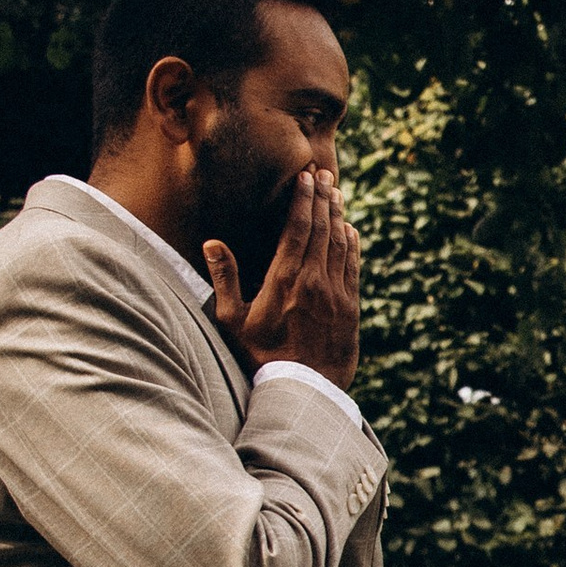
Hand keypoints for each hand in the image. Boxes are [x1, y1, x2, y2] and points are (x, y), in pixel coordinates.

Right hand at [207, 168, 359, 390]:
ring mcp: (337, 294)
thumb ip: (225, 280)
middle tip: (325, 174)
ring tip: (336, 193)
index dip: (304, 200)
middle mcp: (315, 282)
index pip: (297, 228)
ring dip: (338, 216)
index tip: (307, 178)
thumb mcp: (233, 321)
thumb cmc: (260, 358)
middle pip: (322, 229)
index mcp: (285, 280)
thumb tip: (212, 243)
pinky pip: (353, 267)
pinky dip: (352, 245)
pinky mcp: (351, 309)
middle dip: (323, 199)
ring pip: (340, 245)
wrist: (303, 392)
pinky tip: (349, 230)